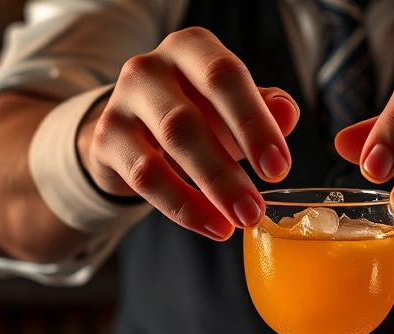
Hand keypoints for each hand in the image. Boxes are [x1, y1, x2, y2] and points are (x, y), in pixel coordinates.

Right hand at [79, 27, 300, 239]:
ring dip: (209, 189)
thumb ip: (264, 108)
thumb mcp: (232, 107)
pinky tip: (211, 225)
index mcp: (191, 48)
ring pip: (166, 147)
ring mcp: (122, 101)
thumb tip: (287, 115)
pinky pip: (145, 176)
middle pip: (189, 118)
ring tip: (239, 220)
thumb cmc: (197, 112)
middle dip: (228, 170)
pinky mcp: (106, 139)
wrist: (135, 130)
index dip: (254, 123)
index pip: (225, 76)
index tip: (279, 168)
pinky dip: (182, 206)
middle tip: (256, 208)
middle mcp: (150, 67)